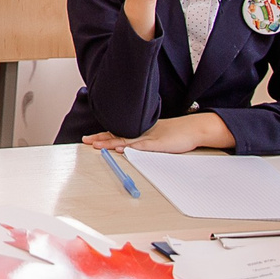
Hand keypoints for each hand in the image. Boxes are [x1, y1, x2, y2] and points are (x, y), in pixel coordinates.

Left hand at [83, 113, 233, 153]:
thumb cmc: (177, 133)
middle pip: (118, 135)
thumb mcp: (157, 135)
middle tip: (85, 140)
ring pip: (127, 140)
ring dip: (111, 143)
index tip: (90, 138)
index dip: (104, 135)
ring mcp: (150, 138)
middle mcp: (142, 132)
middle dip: (101, 138)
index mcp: (141, 130)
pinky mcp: (159, 144)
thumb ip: (144, 139)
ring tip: (97, 145)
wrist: (194, 128)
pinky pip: (143, 146)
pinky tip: (122, 150)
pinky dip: (132, 148)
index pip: (118, 132)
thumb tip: (130, 145)